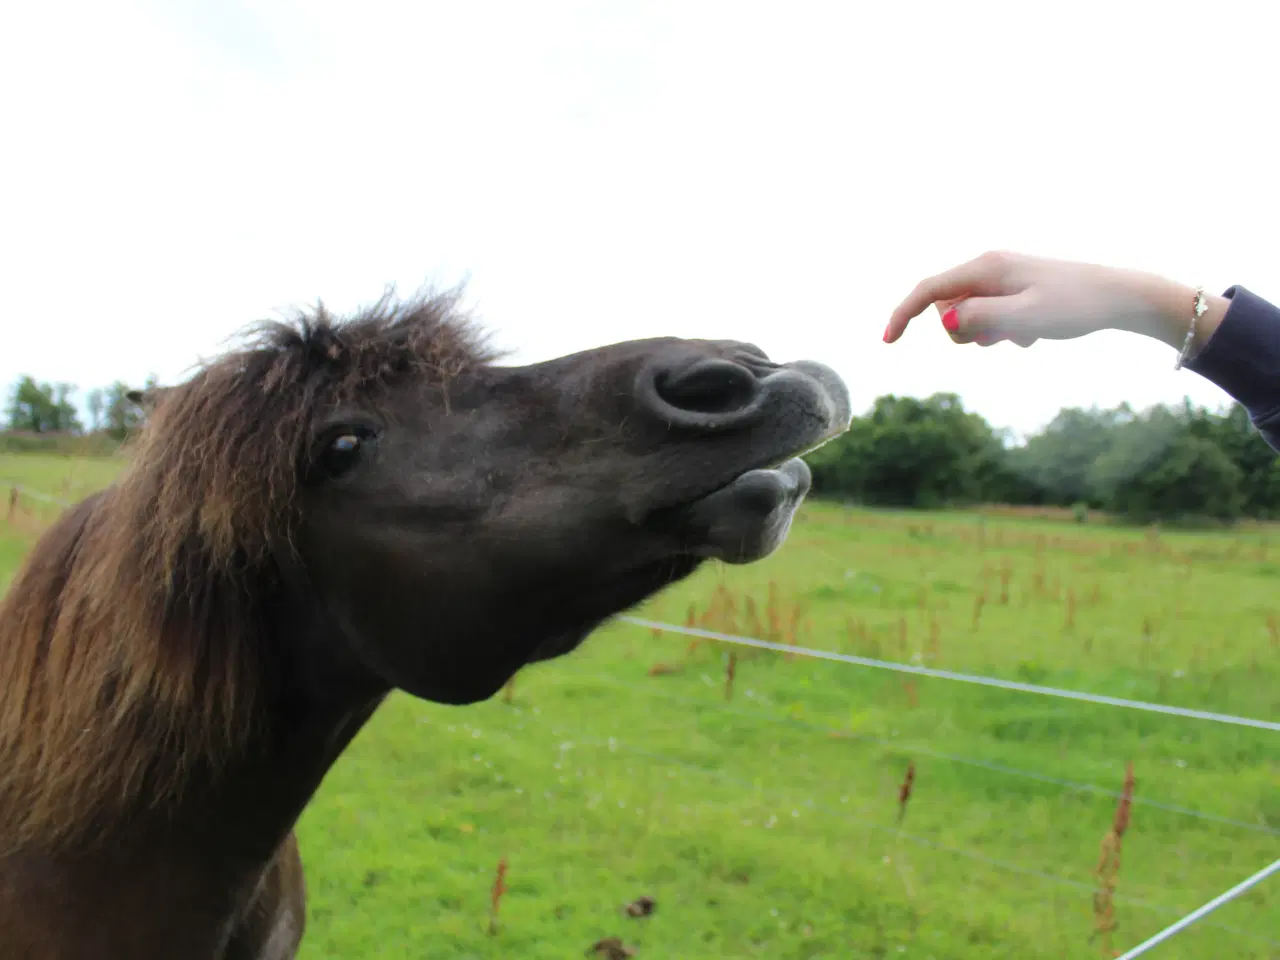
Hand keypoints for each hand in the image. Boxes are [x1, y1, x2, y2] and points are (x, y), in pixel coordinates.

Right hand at [882, 251, 1222, 351]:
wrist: (1120, 296)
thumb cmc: (1075, 306)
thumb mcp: (1025, 319)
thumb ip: (980, 319)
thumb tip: (944, 321)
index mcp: (987, 267)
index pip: (929, 290)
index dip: (903, 314)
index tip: (887, 343)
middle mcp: (990, 267)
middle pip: (947, 306)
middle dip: (963, 331)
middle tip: (1001, 339)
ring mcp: (1003, 278)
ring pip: (969, 315)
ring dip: (987, 334)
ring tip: (1025, 333)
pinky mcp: (1016, 290)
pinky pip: (991, 317)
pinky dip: (1004, 331)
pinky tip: (1036, 331)